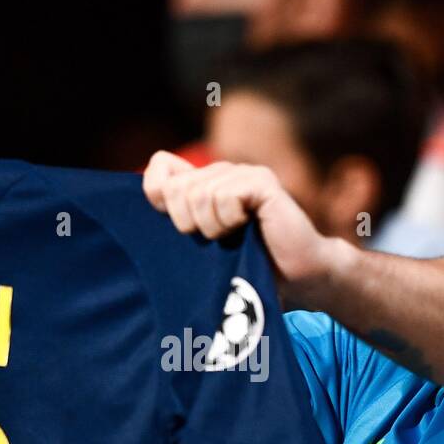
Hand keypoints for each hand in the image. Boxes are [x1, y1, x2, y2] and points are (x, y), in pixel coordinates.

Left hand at [141, 150, 349, 307]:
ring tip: (232, 238)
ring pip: (199, 194)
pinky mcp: (262, 182)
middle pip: (176, 188)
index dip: (158, 196)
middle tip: (213, 240)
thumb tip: (145, 210)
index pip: (160, 166)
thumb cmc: (250, 268)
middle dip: (187, 224)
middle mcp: (222, 172)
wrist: (299, 276)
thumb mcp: (203, 249)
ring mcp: (243, 173)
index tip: (179, 227)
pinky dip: (230, 220)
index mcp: (205, 183)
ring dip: (212, 228)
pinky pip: (226, 196)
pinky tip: (247, 228)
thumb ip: (179, 225)